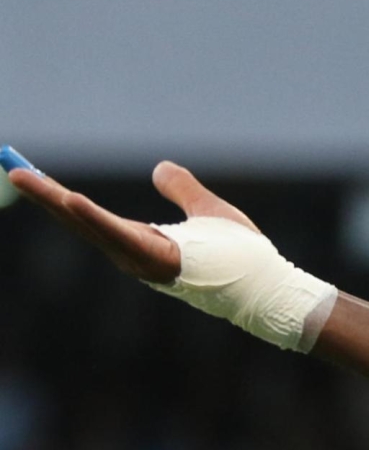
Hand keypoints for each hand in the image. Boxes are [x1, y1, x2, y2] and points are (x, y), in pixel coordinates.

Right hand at [7, 160, 257, 283]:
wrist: (262, 281)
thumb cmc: (240, 254)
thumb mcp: (207, 209)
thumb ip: (181, 189)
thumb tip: (160, 167)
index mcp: (139, 238)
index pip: (89, 214)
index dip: (59, 194)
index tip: (31, 173)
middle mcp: (132, 250)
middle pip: (77, 218)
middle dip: (43, 195)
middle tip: (11, 170)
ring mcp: (140, 257)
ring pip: (89, 225)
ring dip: (56, 201)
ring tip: (26, 179)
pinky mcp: (154, 259)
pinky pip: (118, 235)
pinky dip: (93, 217)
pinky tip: (71, 199)